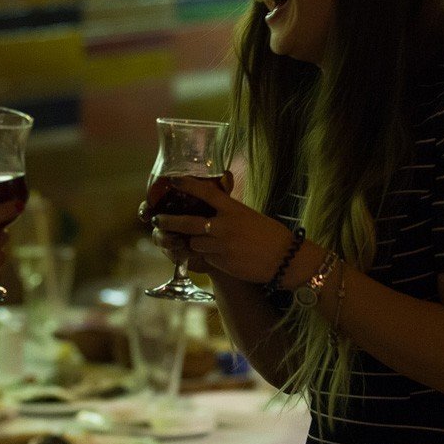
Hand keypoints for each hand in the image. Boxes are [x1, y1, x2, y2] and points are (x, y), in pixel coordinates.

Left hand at [149, 175, 293, 283]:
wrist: (286, 260)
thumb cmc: (270, 235)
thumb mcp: (250, 215)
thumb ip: (229, 211)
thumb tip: (213, 207)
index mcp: (233, 209)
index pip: (206, 193)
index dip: (187, 185)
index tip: (174, 180)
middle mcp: (224, 226)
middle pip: (188, 222)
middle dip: (169, 222)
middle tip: (158, 220)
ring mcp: (222, 246)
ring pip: (194, 243)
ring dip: (193, 243)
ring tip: (196, 242)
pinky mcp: (222, 263)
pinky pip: (205, 259)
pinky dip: (206, 257)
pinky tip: (216, 256)